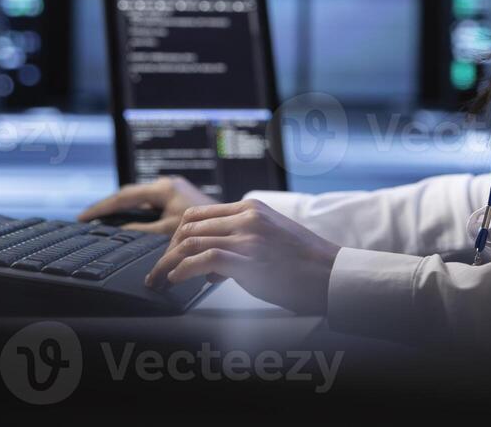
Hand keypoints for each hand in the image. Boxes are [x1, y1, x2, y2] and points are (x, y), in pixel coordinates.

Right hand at [78, 175, 215, 234]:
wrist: (230, 226)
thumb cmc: (205, 227)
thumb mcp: (169, 230)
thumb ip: (143, 230)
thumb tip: (121, 231)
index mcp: (164, 189)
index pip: (124, 196)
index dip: (102, 207)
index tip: (84, 217)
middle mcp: (167, 185)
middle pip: (129, 194)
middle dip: (108, 206)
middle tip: (87, 218)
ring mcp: (172, 190)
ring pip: (139, 199)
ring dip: (122, 208)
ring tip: (101, 219)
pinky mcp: (177, 198)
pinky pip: (149, 203)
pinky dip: (135, 212)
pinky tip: (127, 222)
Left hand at [144, 199, 339, 314]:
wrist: (333, 274)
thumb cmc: (305, 264)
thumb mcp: (271, 239)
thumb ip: (240, 243)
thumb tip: (207, 266)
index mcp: (251, 208)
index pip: (198, 214)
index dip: (176, 236)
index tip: (169, 256)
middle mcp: (246, 217)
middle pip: (188, 226)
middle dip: (166, 250)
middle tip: (157, 272)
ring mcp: (247, 237)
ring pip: (190, 242)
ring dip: (167, 264)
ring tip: (158, 282)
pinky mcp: (248, 259)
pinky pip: (201, 259)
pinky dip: (181, 271)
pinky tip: (176, 282)